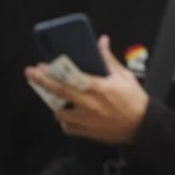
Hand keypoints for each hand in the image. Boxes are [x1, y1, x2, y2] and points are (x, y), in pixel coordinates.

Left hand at [25, 35, 149, 144]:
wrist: (143, 125)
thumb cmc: (135, 100)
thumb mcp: (124, 75)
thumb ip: (108, 59)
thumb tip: (101, 42)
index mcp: (99, 88)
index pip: (71, 77)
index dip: (53, 71)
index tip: (41, 65)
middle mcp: (90, 104)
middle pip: (59, 92)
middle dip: (42, 82)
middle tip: (31, 74)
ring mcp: (87, 120)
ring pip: (60, 112)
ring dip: (54, 103)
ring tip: (54, 95)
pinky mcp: (88, 132)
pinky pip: (68, 128)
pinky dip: (64, 121)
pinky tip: (67, 114)